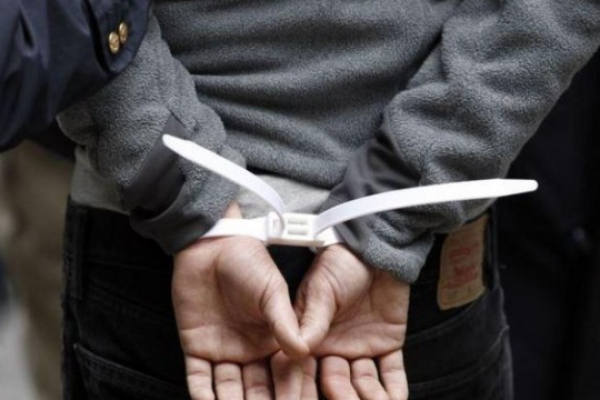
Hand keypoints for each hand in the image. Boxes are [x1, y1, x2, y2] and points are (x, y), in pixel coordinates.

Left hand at [172, 203, 308, 399]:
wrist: (210, 246)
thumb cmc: (248, 262)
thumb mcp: (272, 291)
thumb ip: (284, 321)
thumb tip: (303, 351)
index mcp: (274, 339)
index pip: (285, 375)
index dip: (290, 393)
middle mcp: (251, 351)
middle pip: (257, 389)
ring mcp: (223, 351)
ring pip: (228, 389)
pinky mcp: (197, 348)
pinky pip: (199, 378)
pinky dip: (202, 394)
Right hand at [295, 244, 409, 399]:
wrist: (378, 249)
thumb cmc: (341, 263)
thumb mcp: (322, 289)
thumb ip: (312, 318)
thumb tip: (297, 347)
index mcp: (312, 336)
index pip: (307, 370)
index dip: (306, 388)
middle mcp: (335, 348)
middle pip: (337, 384)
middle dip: (342, 398)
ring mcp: (361, 348)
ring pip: (364, 384)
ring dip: (369, 399)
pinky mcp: (387, 345)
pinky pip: (392, 372)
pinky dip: (394, 390)